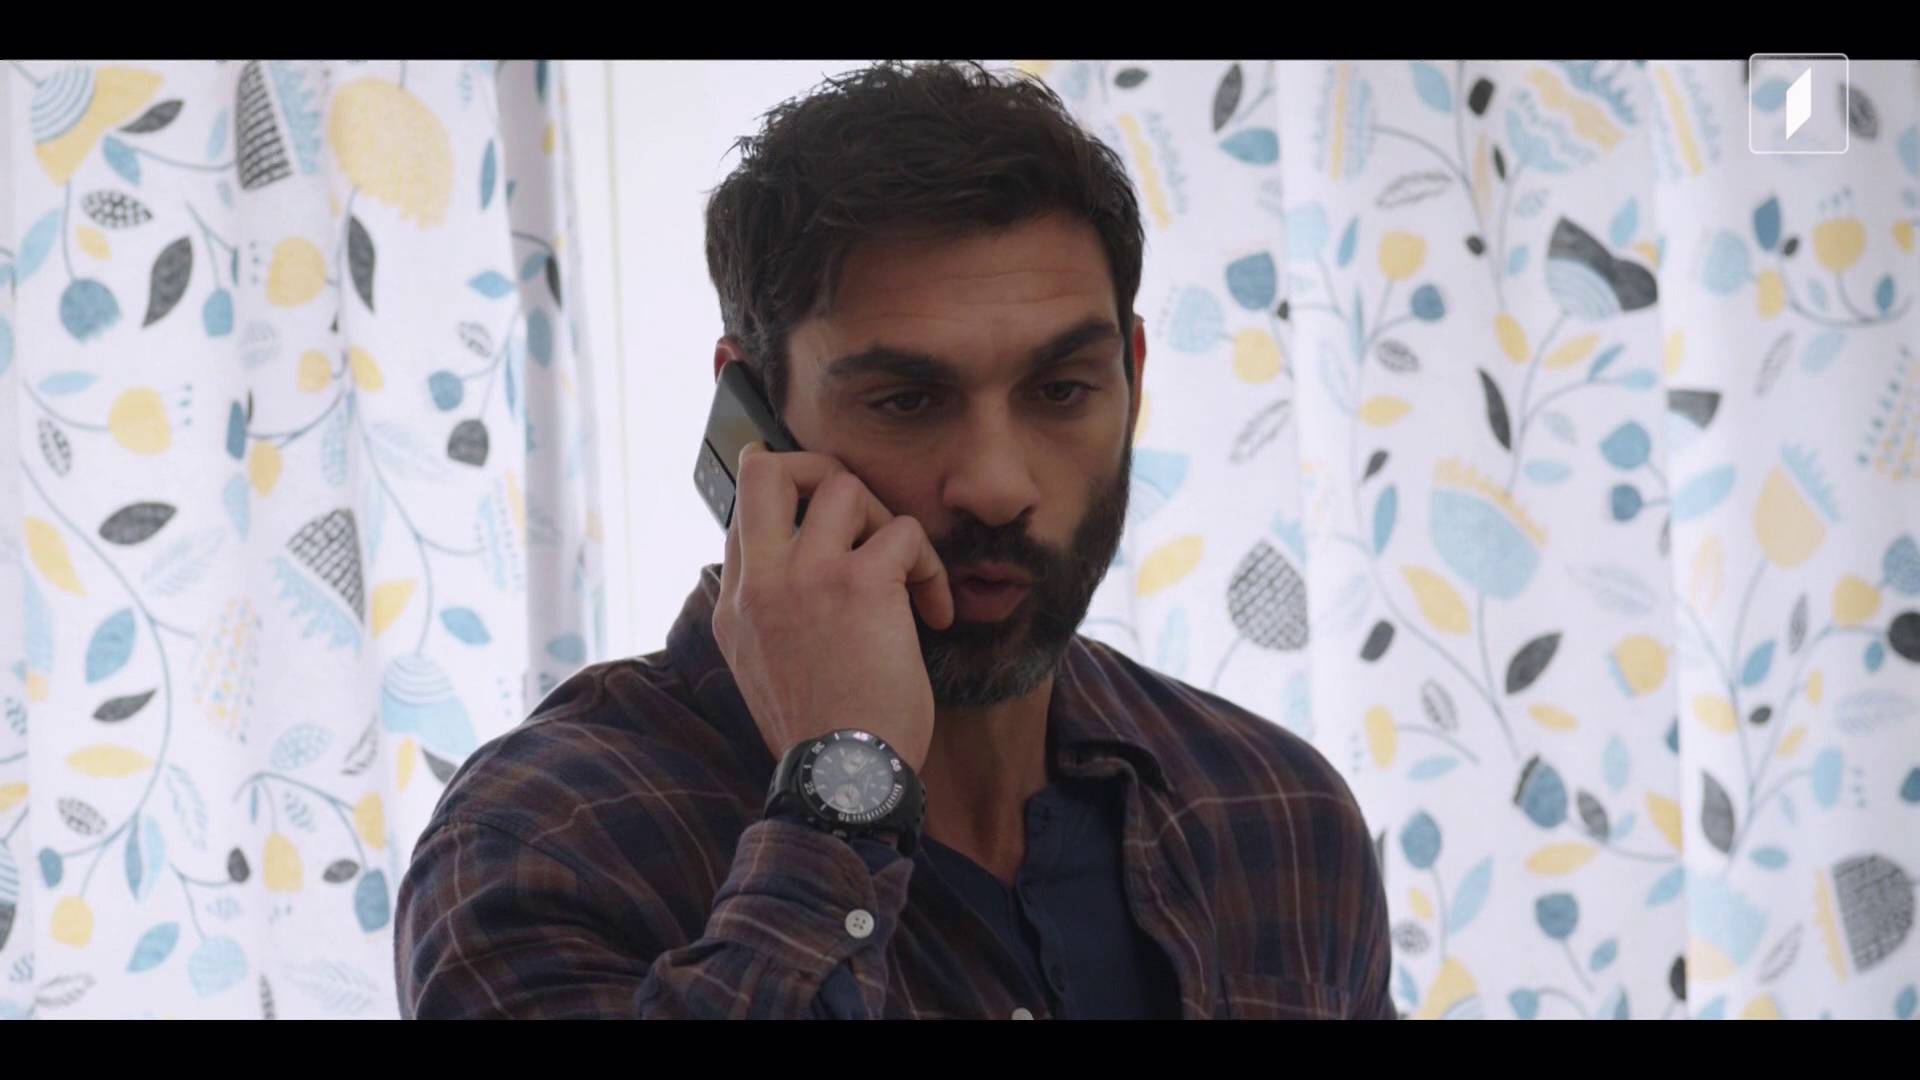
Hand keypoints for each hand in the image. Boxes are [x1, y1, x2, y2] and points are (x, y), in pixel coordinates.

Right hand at [712, 442, 953, 771]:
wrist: (841, 778)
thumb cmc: (821, 736)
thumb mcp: (762, 673)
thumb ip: (767, 619)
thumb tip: (790, 582)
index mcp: (735, 606)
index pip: (745, 515)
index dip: (787, 504)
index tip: (824, 520)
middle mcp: (762, 581)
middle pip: (768, 469)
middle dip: (816, 469)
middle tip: (857, 510)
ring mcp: (806, 575)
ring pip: (843, 486)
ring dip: (884, 521)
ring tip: (902, 570)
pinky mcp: (860, 583)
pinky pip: (904, 532)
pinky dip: (931, 567)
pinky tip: (936, 613)